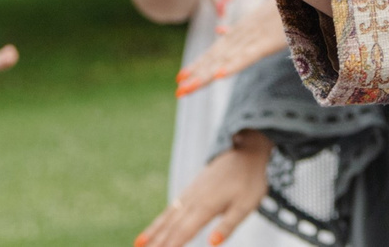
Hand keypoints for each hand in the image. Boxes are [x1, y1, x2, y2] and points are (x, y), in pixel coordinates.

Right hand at [138, 134, 269, 246]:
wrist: (247, 152)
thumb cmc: (250, 181)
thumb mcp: (245, 206)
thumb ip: (228, 226)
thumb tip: (212, 244)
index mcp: (206, 206)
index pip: (183, 232)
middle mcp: (193, 200)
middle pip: (170, 227)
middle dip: (155, 243)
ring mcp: (190, 194)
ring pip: (167, 217)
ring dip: (152, 232)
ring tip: (137, 244)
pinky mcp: (191, 191)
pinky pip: (171, 209)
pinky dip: (159, 221)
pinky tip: (154, 229)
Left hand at [176, 2, 286, 94]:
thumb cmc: (281, 4)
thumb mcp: (259, 17)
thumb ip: (239, 27)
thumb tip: (219, 30)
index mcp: (240, 31)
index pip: (216, 51)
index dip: (199, 64)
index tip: (180, 77)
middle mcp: (242, 34)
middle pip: (216, 58)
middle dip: (197, 74)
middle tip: (178, 92)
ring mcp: (254, 37)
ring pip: (226, 59)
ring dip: (206, 74)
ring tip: (187, 86)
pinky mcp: (268, 41)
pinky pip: (248, 55)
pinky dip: (233, 65)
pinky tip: (218, 76)